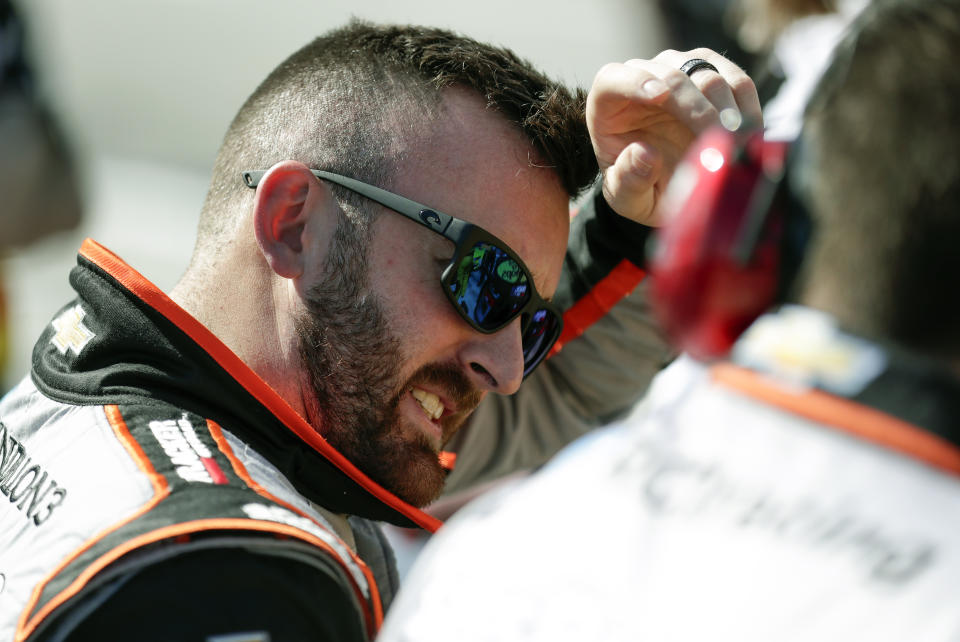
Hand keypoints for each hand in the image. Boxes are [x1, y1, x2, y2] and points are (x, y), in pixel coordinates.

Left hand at [587, 48, 760, 225]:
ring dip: (729, 111)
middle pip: (673, 78)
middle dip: (700, 112)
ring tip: (739, 146)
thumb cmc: (636, 185)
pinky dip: (748, 109)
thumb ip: (628, 180)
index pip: (615, 80)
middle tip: (721, 147)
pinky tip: (751, 138)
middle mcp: (644, 74)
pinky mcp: (713, 72)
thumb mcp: (625, 196)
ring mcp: (680, 68)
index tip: (661, 95)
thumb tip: (645, 154)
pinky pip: (737, 82)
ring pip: (709, 75)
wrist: (661, 181)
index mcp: (608, 100)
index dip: (636, 83)